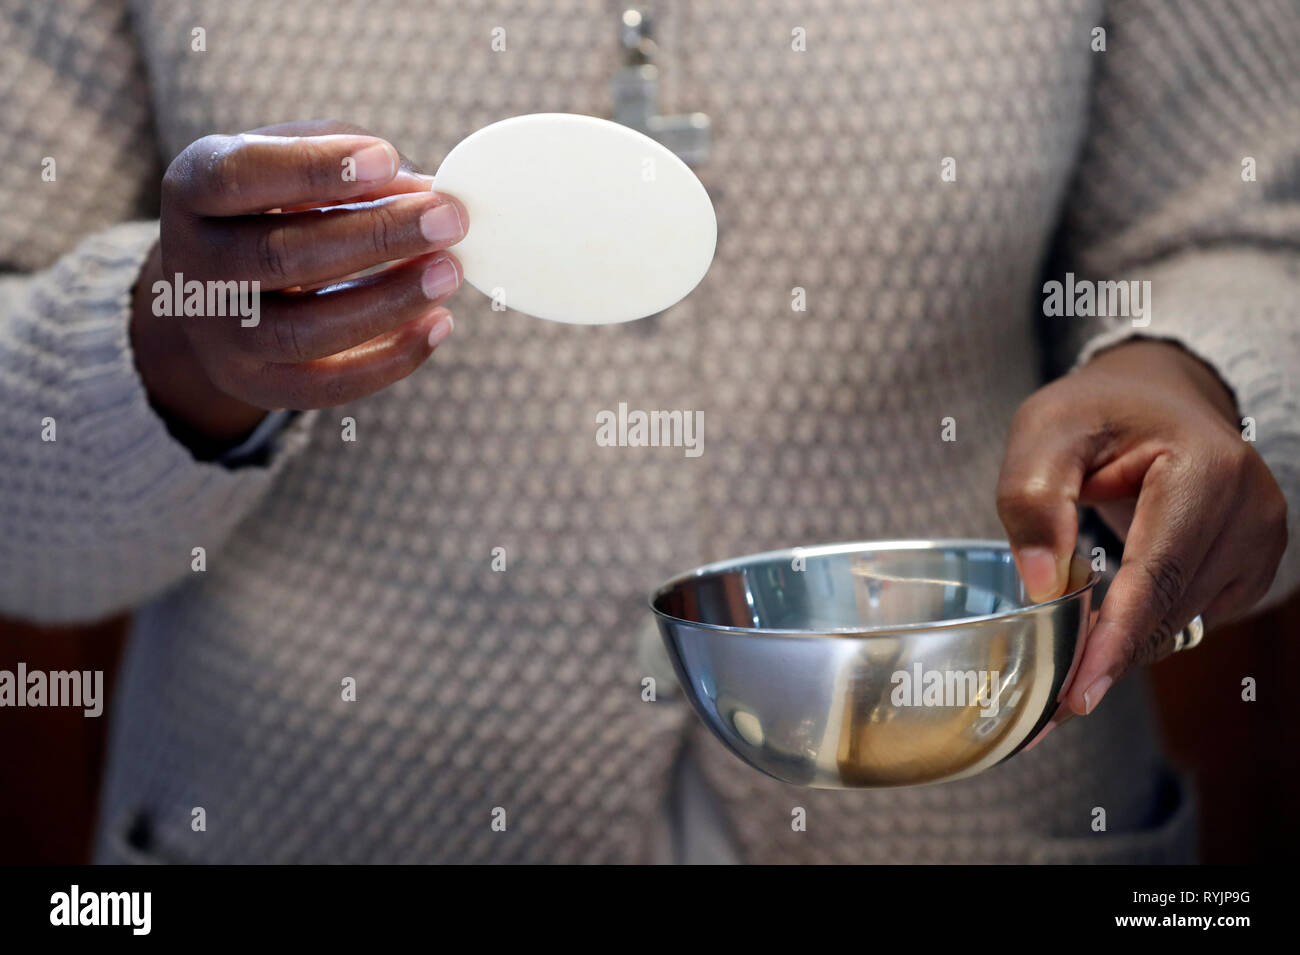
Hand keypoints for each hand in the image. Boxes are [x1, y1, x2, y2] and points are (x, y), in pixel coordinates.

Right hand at [130, 120, 467, 457]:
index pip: (239, 176)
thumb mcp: (292, 160)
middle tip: (450, 218)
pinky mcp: (258, 385)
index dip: (312, 168)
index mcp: (192, 189)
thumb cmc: (271, 205)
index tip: (385, 159)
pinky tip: (439, 323)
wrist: (219, 291)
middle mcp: (194, 265)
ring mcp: (221, 335)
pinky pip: (327, 385)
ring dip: (389, 301)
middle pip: (283, 256)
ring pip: (305, 331)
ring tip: (449, 271)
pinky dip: (391, 359)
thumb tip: (425, 189)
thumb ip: (350, 160)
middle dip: (377, 236)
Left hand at [997, 340, 1287, 725]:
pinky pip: (1189, 616)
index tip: (1078, 694)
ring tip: (1060, 675)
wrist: (1156, 397)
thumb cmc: (1097, 410)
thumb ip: (1033, 498)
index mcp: (1207, 469)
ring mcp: (1261, 541)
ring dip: (1121, 651)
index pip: (1157, 574)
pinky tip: (1100, 635)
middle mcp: (1250, 511)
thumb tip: (1043, 587)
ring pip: (1180, 623)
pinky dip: (1142, 631)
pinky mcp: (1251, 565)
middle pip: (1169, 609)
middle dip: (1106, 659)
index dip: (1115, 639)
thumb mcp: (1044, 431)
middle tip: (1044, 707)